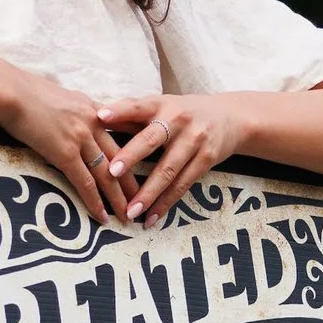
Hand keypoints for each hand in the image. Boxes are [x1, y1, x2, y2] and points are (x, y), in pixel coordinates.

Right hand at [0, 58, 133, 226]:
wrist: (10, 92)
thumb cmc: (27, 92)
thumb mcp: (63, 96)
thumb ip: (77, 110)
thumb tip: (79, 118)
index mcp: (94, 108)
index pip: (124, 131)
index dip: (138, 150)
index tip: (149, 166)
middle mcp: (94, 123)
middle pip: (122, 157)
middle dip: (134, 182)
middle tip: (145, 200)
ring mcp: (81, 138)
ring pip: (108, 174)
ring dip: (120, 198)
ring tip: (130, 216)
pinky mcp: (64, 152)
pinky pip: (84, 182)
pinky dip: (95, 202)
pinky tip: (102, 217)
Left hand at [93, 90, 245, 226]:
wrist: (230, 118)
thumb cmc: (183, 113)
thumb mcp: (161, 106)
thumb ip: (131, 115)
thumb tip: (93, 120)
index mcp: (161, 104)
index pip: (137, 106)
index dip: (119, 111)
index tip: (99, 116)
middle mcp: (178, 119)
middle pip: (152, 139)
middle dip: (131, 156)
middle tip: (112, 172)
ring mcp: (194, 140)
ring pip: (168, 170)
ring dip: (148, 193)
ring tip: (130, 211)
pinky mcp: (206, 159)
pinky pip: (183, 185)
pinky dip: (165, 203)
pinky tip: (150, 218)